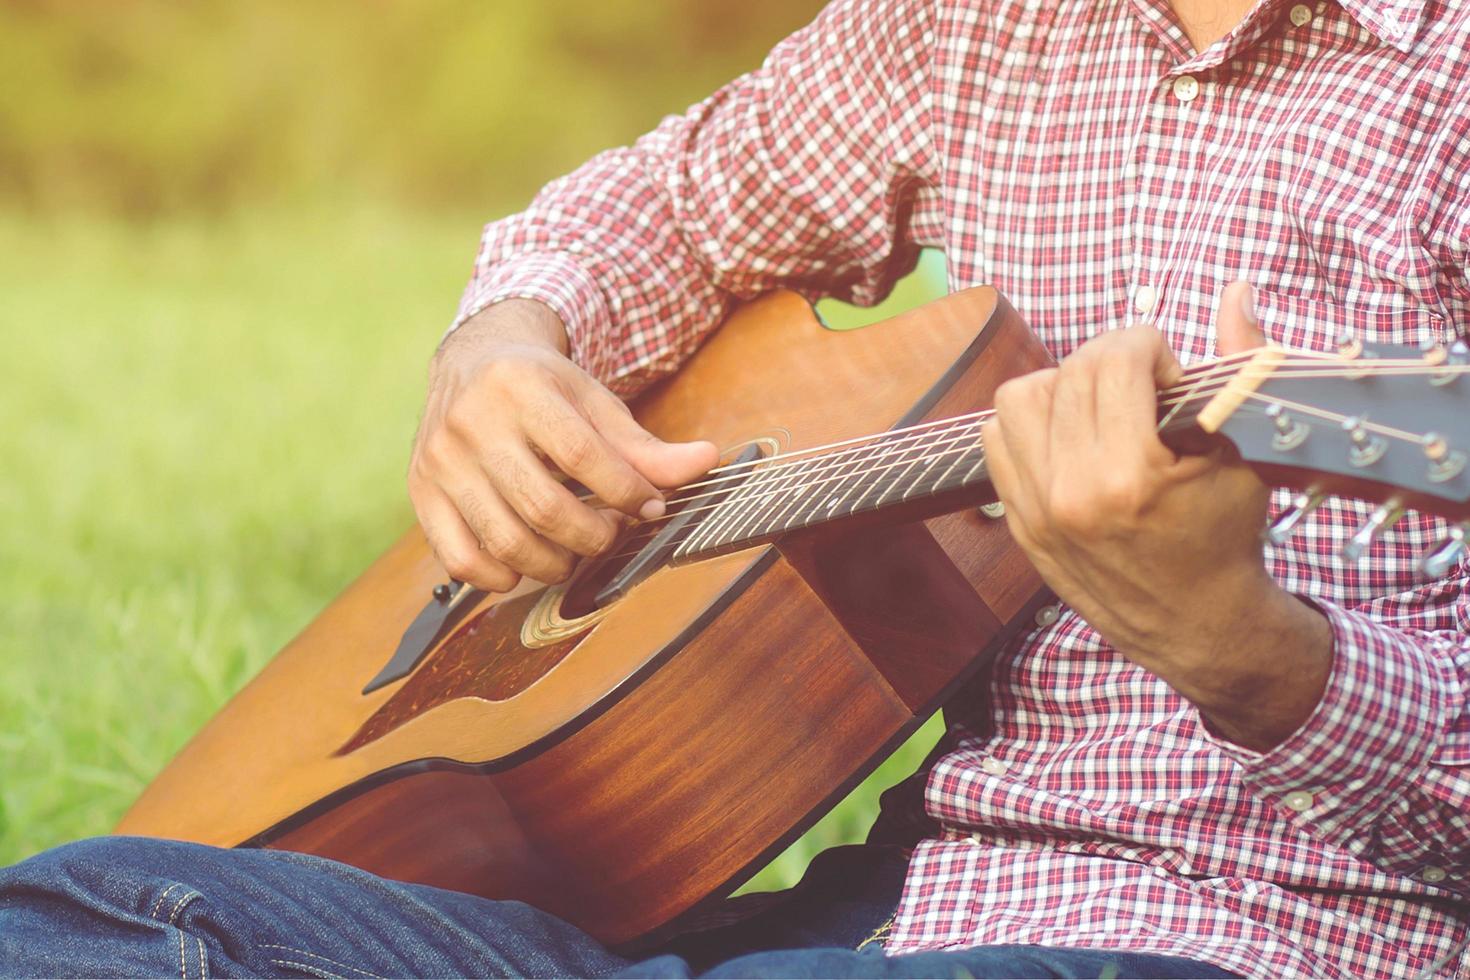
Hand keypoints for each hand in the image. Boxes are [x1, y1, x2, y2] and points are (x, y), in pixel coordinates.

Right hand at [408, 299, 718, 591]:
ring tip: (574, 551)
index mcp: (520, 387)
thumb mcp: (595, 403)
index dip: (626, 492)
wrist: (470, 362)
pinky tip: (524, 564)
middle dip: (593, 535)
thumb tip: (706, 463)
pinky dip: (500, 577)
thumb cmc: (541, 387)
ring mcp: (441, 461)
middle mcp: (472, 422)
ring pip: (505, 540)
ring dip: (554, 562)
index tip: (649, 507)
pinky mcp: (421, 493)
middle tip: (610, 532)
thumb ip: (645, 445)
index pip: (582, 455)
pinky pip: (461, 559)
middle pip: (544, 506)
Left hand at [982, 282, 1331, 750]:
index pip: (1116, 359)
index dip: (1150, 348)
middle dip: (1112, 362)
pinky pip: (996, 441)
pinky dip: (1029, 425)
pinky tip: (1070, 436)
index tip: (1171, 375)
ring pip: (1018, 398)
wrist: (1197, 624)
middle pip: (1069, 372)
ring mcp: (1037, 509)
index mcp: (1130, 474)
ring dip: (1061, 387)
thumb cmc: (1227, 534)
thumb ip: (1238, 364)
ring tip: (1100, 408)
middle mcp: (1072, 492)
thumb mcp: (1244, 452)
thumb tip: (1237, 289)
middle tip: (1143, 388)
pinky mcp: (1019, 522)